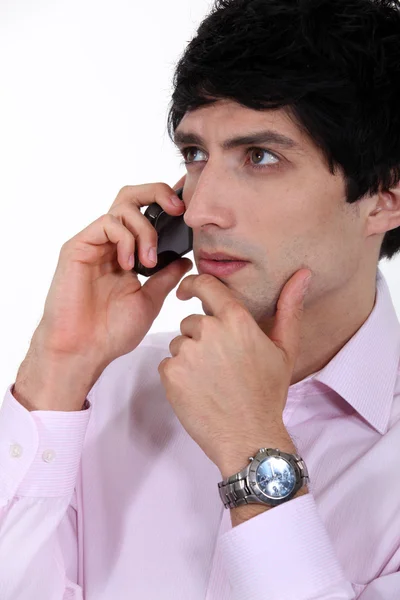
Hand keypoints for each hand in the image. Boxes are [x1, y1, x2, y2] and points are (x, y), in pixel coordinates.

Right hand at [22, 176, 192, 408]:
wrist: (83, 350)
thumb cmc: (111, 331)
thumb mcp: (150, 301)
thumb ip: (166, 277)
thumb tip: (186, 259)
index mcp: (127, 253)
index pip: (146, 214)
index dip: (166, 204)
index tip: (187, 213)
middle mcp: (110, 243)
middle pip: (132, 196)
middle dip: (159, 193)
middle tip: (177, 211)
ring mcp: (94, 243)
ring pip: (123, 207)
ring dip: (145, 230)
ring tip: (149, 262)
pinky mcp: (78, 246)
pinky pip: (107, 224)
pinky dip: (125, 239)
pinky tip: (128, 265)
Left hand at [158, 269, 311, 470]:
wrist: (248, 436)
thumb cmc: (267, 394)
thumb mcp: (284, 350)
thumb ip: (289, 308)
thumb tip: (302, 275)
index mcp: (236, 320)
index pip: (205, 286)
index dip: (192, 285)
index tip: (186, 291)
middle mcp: (209, 331)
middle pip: (191, 322)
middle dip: (200, 337)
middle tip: (219, 365)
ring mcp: (188, 352)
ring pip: (178, 344)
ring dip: (189, 357)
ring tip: (211, 381)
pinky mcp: (171, 373)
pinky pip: (168, 364)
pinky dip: (178, 375)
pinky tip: (198, 391)